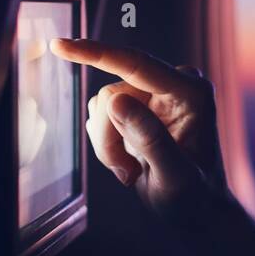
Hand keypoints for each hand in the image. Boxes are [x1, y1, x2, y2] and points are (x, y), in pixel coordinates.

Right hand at [49, 37, 228, 219]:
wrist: (195, 210)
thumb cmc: (194, 196)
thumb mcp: (175, 177)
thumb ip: (150, 138)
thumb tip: (117, 100)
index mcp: (191, 92)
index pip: (135, 64)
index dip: (95, 53)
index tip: (59, 45)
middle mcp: (174, 85)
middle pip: (112, 92)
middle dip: (109, 136)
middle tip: (126, 172)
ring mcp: (155, 94)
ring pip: (102, 105)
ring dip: (107, 144)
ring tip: (131, 170)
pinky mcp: (139, 106)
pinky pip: (101, 116)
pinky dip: (106, 145)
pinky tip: (129, 163)